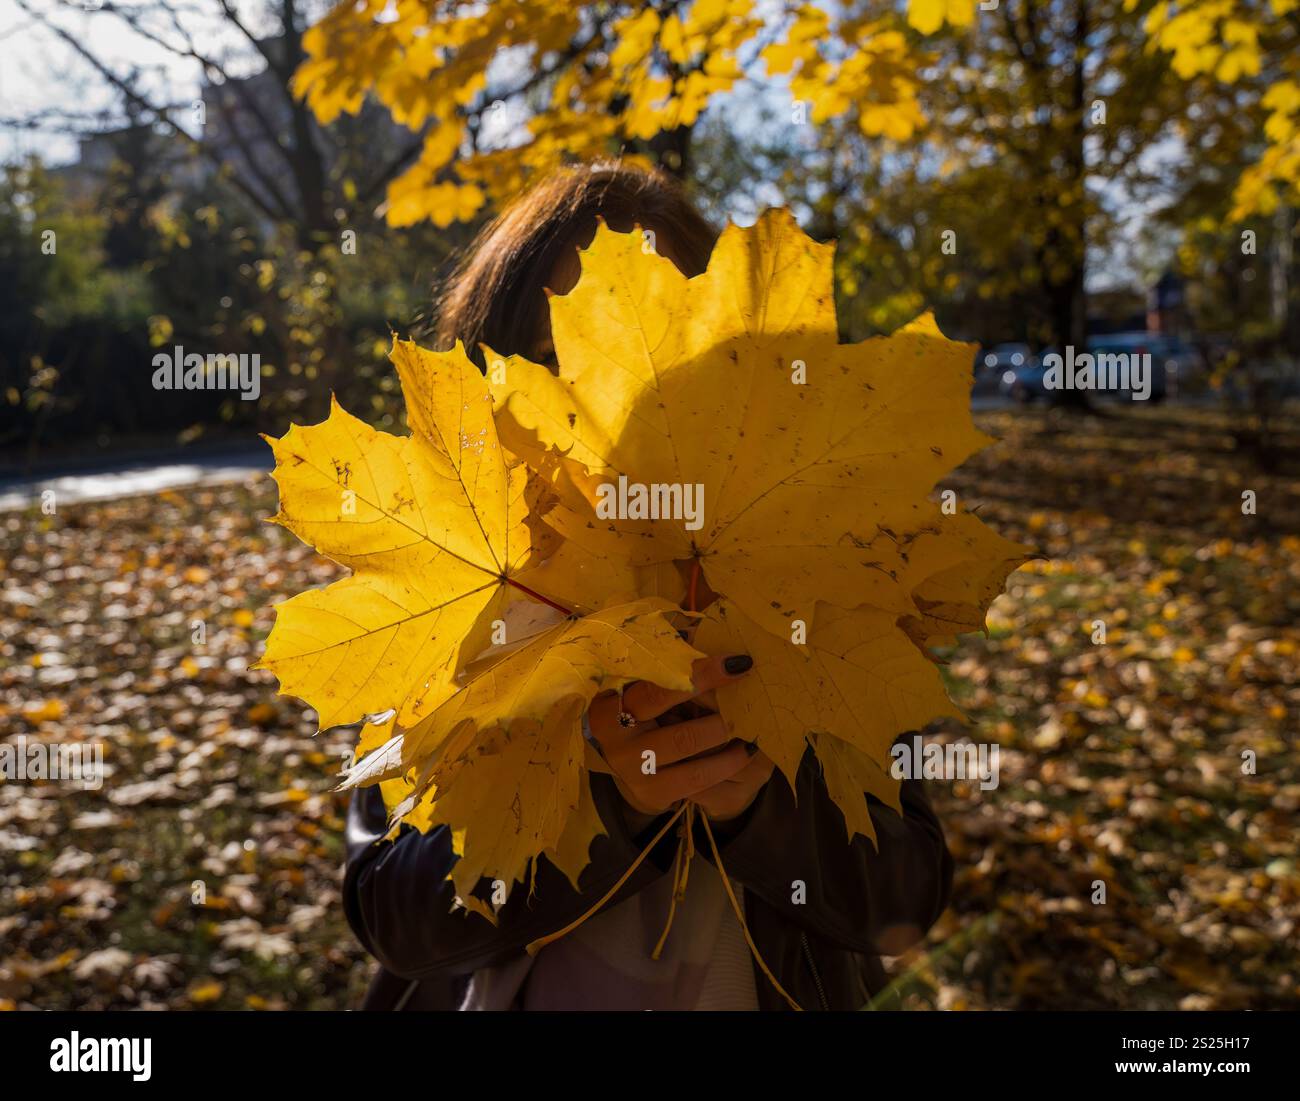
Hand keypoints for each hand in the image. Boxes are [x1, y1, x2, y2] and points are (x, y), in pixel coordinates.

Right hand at [586, 654, 766, 821]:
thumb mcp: (643, 687)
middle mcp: (615, 739)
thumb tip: (709, 636)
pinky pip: (697, 780)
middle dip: (717, 706)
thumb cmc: (643, 710)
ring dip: (723, 735)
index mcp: (608, 703)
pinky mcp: (652, 794)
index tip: (738, 663)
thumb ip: (668, 666)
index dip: (701, 673)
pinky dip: (725, 764)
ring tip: (750, 726)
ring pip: (686, 748)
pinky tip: (744, 753)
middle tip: (747, 695)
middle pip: (671, 717)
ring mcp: (632, 770)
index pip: (657, 686)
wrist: (629, 764)